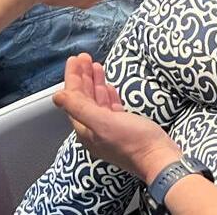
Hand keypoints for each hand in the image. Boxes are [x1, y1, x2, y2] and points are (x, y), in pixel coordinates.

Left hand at [55, 54, 180, 183]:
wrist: (160, 158)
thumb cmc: (133, 141)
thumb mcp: (103, 122)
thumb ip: (79, 108)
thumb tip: (56, 97)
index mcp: (86, 130)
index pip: (74, 99)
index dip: (73, 78)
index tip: (74, 59)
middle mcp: (94, 131)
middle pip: (84, 99)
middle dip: (83, 77)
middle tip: (84, 58)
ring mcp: (109, 130)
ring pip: (97, 102)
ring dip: (95, 83)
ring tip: (95, 66)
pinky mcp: (124, 128)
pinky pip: (110, 108)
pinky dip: (108, 95)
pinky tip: (109, 86)